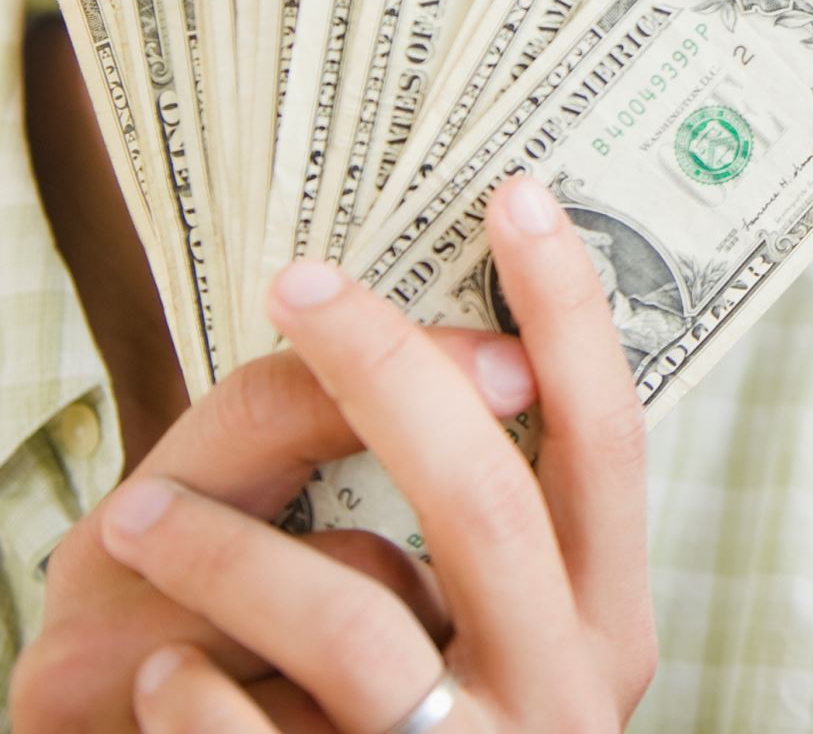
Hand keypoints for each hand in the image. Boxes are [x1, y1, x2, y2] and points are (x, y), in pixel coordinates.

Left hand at [11, 177, 656, 731]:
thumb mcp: (512, 642)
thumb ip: (508, 532)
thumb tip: (463, 346)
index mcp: (608, 625)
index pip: (610, 438)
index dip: (569, 312)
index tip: (516, 193)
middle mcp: (567, 693)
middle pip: (485, 499)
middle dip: (387, 369)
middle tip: (299, 283)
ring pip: (355, 620)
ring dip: (228, 555)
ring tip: (137, 523)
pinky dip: (192, 699)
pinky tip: (162, 680)